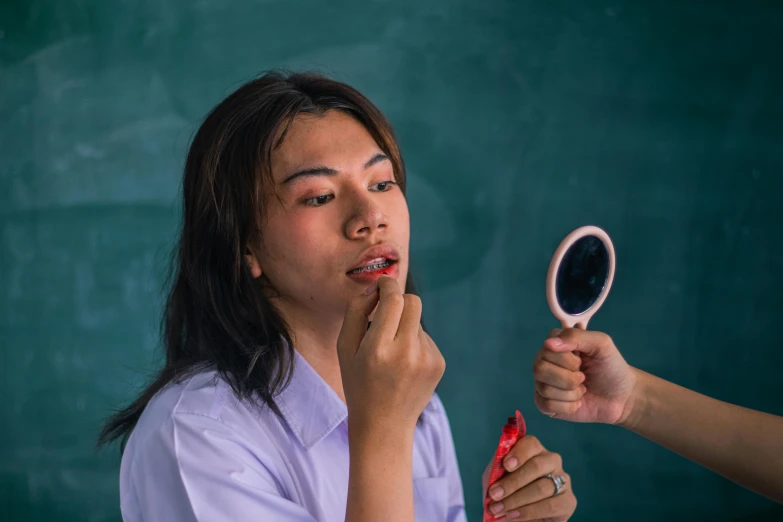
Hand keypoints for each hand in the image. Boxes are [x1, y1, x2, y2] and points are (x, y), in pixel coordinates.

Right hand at [337, 275, 445, 433]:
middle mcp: (406, 353)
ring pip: (418, 320)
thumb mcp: (345, 348)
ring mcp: (426, 359)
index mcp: (378, 348)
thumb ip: (356, 311)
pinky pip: (425, 337)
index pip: (393, 299)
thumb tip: (376, 287)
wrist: (384, 424)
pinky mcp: (438, 363)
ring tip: (392, 353)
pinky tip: (404, 365)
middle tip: (386, 310)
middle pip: (412, 302)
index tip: (382, 284)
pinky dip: (413, 343)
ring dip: (404, 326)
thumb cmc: (359, 383)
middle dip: (399, 300)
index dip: (387, 285)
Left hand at [482, 435, 575, 520]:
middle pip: (536, 465)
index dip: (518, 453)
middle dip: (513, 482)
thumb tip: (497, 470)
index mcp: (534, 451)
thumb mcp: (496, 479)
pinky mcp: (569, 501)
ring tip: (500, 508)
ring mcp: (563, 480)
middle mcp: (551, 461)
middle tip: (495, 494)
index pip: (531, 443)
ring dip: (517, 500)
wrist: (518, 514)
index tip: (505, 465)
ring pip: (542, 487)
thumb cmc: (507, 492)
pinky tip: (514, 515)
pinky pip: (550, 505)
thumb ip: (496, 471)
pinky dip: (529, 511)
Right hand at [533, 328, 636, 424]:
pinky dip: (568, 406)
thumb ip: (576, 337)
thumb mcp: (601, 344)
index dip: (567, 359)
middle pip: (539, 369)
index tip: (582, 361)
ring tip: (583, 390)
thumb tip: (548, 343)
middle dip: (568, 378)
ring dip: (571, 393)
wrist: (622, 397)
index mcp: (555, 345)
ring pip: (544, 389)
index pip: (546, 348)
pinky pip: (545, 405)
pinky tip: (578, 402)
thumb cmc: (611, 367)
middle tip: (583, 377)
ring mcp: (543, 383)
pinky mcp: (545, 404)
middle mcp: (544, 362)